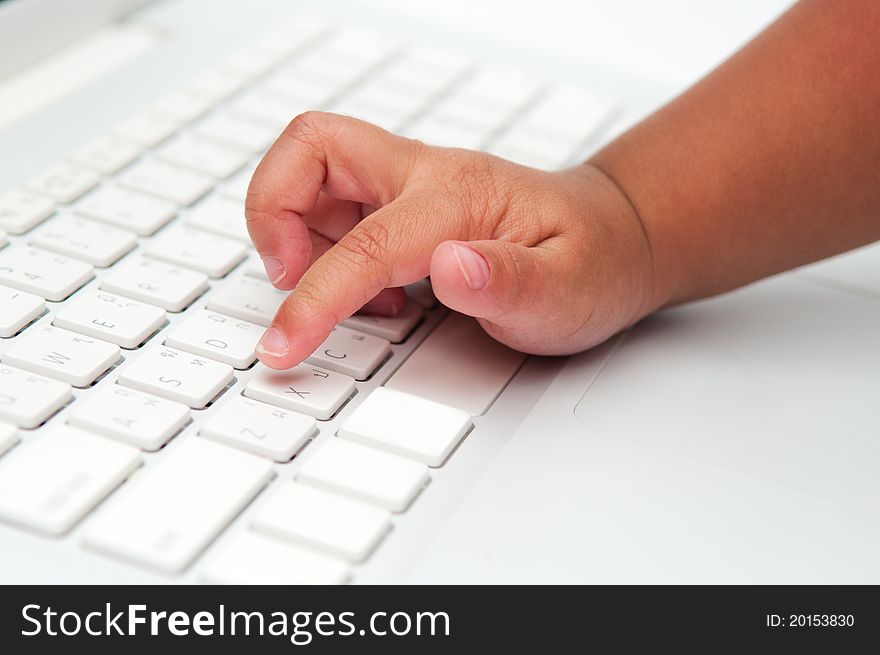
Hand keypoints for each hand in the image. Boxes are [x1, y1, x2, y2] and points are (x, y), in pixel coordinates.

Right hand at [245, 111, 659, 369]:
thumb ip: (510, 283)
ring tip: (350, 294)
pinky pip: (333, 205)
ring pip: (312, 173)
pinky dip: (326, 246)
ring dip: (299, 233)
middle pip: (312, 145)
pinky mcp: (402, 201)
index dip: (315, 298)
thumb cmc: (591, 263)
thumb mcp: (566, 293)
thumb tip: (450, 266)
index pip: (366, 242)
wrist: (610, 240)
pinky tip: (374, 291)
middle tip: (289, 276)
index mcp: (460, 197)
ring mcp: (411, 183)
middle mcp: (426, 174)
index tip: (284, 345)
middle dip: (272, 210)